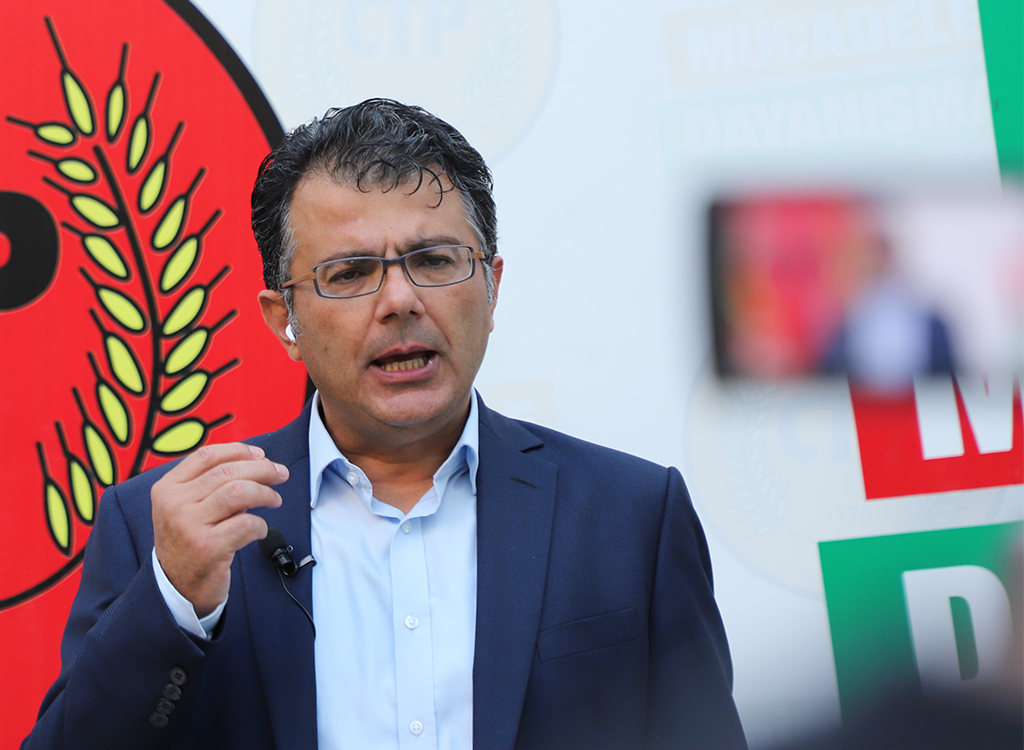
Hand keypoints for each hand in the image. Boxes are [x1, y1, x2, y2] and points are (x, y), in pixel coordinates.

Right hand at [152, 443, 288, 616]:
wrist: (176, 588)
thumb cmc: (189, 542)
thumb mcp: (186, 508)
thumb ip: (210, 485)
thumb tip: (256, 461)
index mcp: (167, 489)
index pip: (206, 456)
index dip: (239, 451)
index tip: (261, 455)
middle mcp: (174, 504)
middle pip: (228, 472)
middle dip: (262, 469)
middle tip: (280, 474)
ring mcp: (189, 526)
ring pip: (239, 492)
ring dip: (265, 493)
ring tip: (274, 500)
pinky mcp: (208, 547)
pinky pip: (247, 523)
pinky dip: (261, 524)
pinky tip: (260, 530)